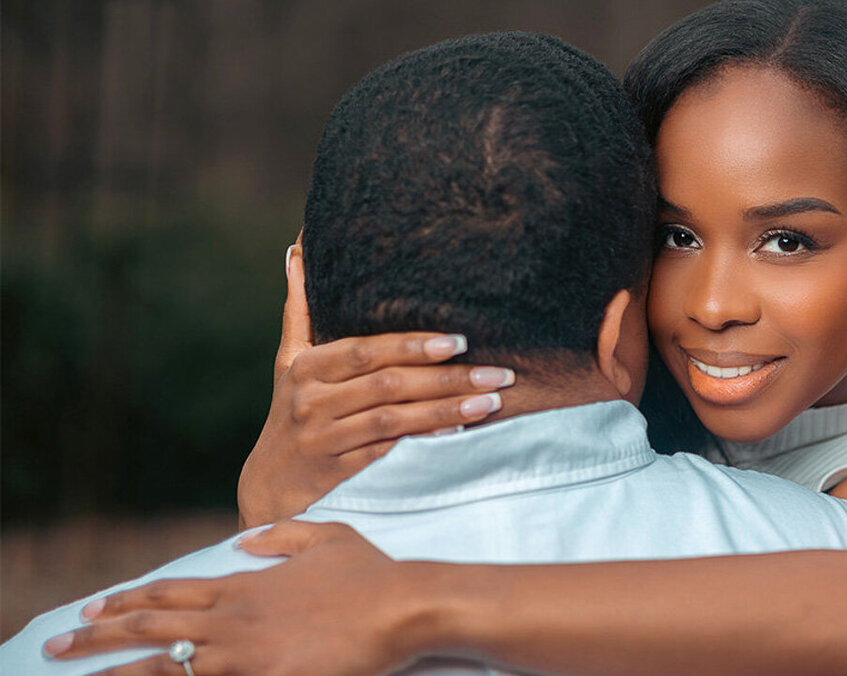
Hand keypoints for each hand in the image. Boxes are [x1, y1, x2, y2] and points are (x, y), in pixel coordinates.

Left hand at [46, 521, 449, 675]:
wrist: (403, 606)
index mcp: (247, 585)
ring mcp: (247, 654)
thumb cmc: (371, 575)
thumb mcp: (327, 538)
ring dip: (120, 671)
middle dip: (100, 636)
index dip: (130, 601)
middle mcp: (236, 619)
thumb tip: (244, 543)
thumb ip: (281, 538)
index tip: (94, 605)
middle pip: (154, 629)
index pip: (173, 593)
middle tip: (57, 643)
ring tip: (80, 675)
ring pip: (168, 666)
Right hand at [239, 238, 514, 526]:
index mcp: (307, 367)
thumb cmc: (292, 411)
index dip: (413, 345)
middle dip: (448, 378)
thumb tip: (299, 248)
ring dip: (447, 411)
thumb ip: (301, 308)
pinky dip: (424, 441)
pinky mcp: (338, 472)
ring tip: (491, 402)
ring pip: (393, 421)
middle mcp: (312, 402)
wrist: (269, 484)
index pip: (367, 351)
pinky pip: (388, 454)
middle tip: (498, 373)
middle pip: (388, 385)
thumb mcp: (289, 360)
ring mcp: (325, 439)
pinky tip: (460, 432)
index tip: (462, 340)